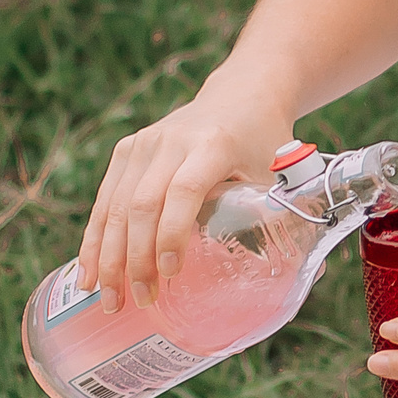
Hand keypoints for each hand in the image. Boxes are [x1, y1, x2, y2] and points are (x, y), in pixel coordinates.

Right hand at [77, 88, 294, 309]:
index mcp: (213, 145)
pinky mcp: (127, 149)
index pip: (183, 191)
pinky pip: (104, 198)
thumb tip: (307, 276)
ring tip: (109, 299)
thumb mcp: (279, 173)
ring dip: (107, 255)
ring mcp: (144, 143)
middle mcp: (172, 141)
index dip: (172, 234)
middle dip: (135, 258)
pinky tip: (90, 271)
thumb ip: (284, 216)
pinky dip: (95, 237)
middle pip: (141, 204)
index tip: (170, 274)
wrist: (240, 96)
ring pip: (114, 204)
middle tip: (141, 302)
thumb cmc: (265, 143)